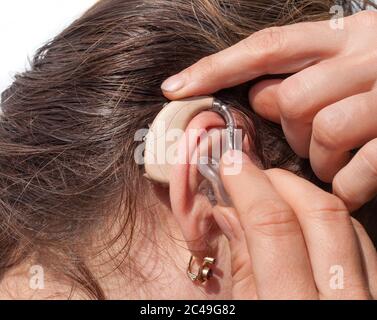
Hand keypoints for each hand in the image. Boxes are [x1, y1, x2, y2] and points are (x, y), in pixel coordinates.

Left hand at [161, 11, 376, 210]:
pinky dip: (344, 185)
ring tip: (330, 160)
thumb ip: (302, 75)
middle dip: (288, 128)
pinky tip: (348, 184)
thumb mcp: (348, 63)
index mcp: (346, 34)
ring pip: (322, 131)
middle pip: (290, 99)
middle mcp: (369, 53)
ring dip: (316, 158)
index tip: (174, 88)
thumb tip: (258, 96)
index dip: (216, 68)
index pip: (265, 48)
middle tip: (306, 138)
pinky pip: (356, 169)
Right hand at [213, 150, 376, 298]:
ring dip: (304, 196)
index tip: (231, 164)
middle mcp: (345, 299)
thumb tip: (229, 211)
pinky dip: (328, 219)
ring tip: (274, 199)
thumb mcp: (245, 315)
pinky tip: (303, 223)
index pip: (273, 225)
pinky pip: (361, 239)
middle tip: (252, 177)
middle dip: (280, 181)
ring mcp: (373, 293)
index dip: (248, 185)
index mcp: (293, 308)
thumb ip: (242, 265)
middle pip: (320, 211)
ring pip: (346, 219)